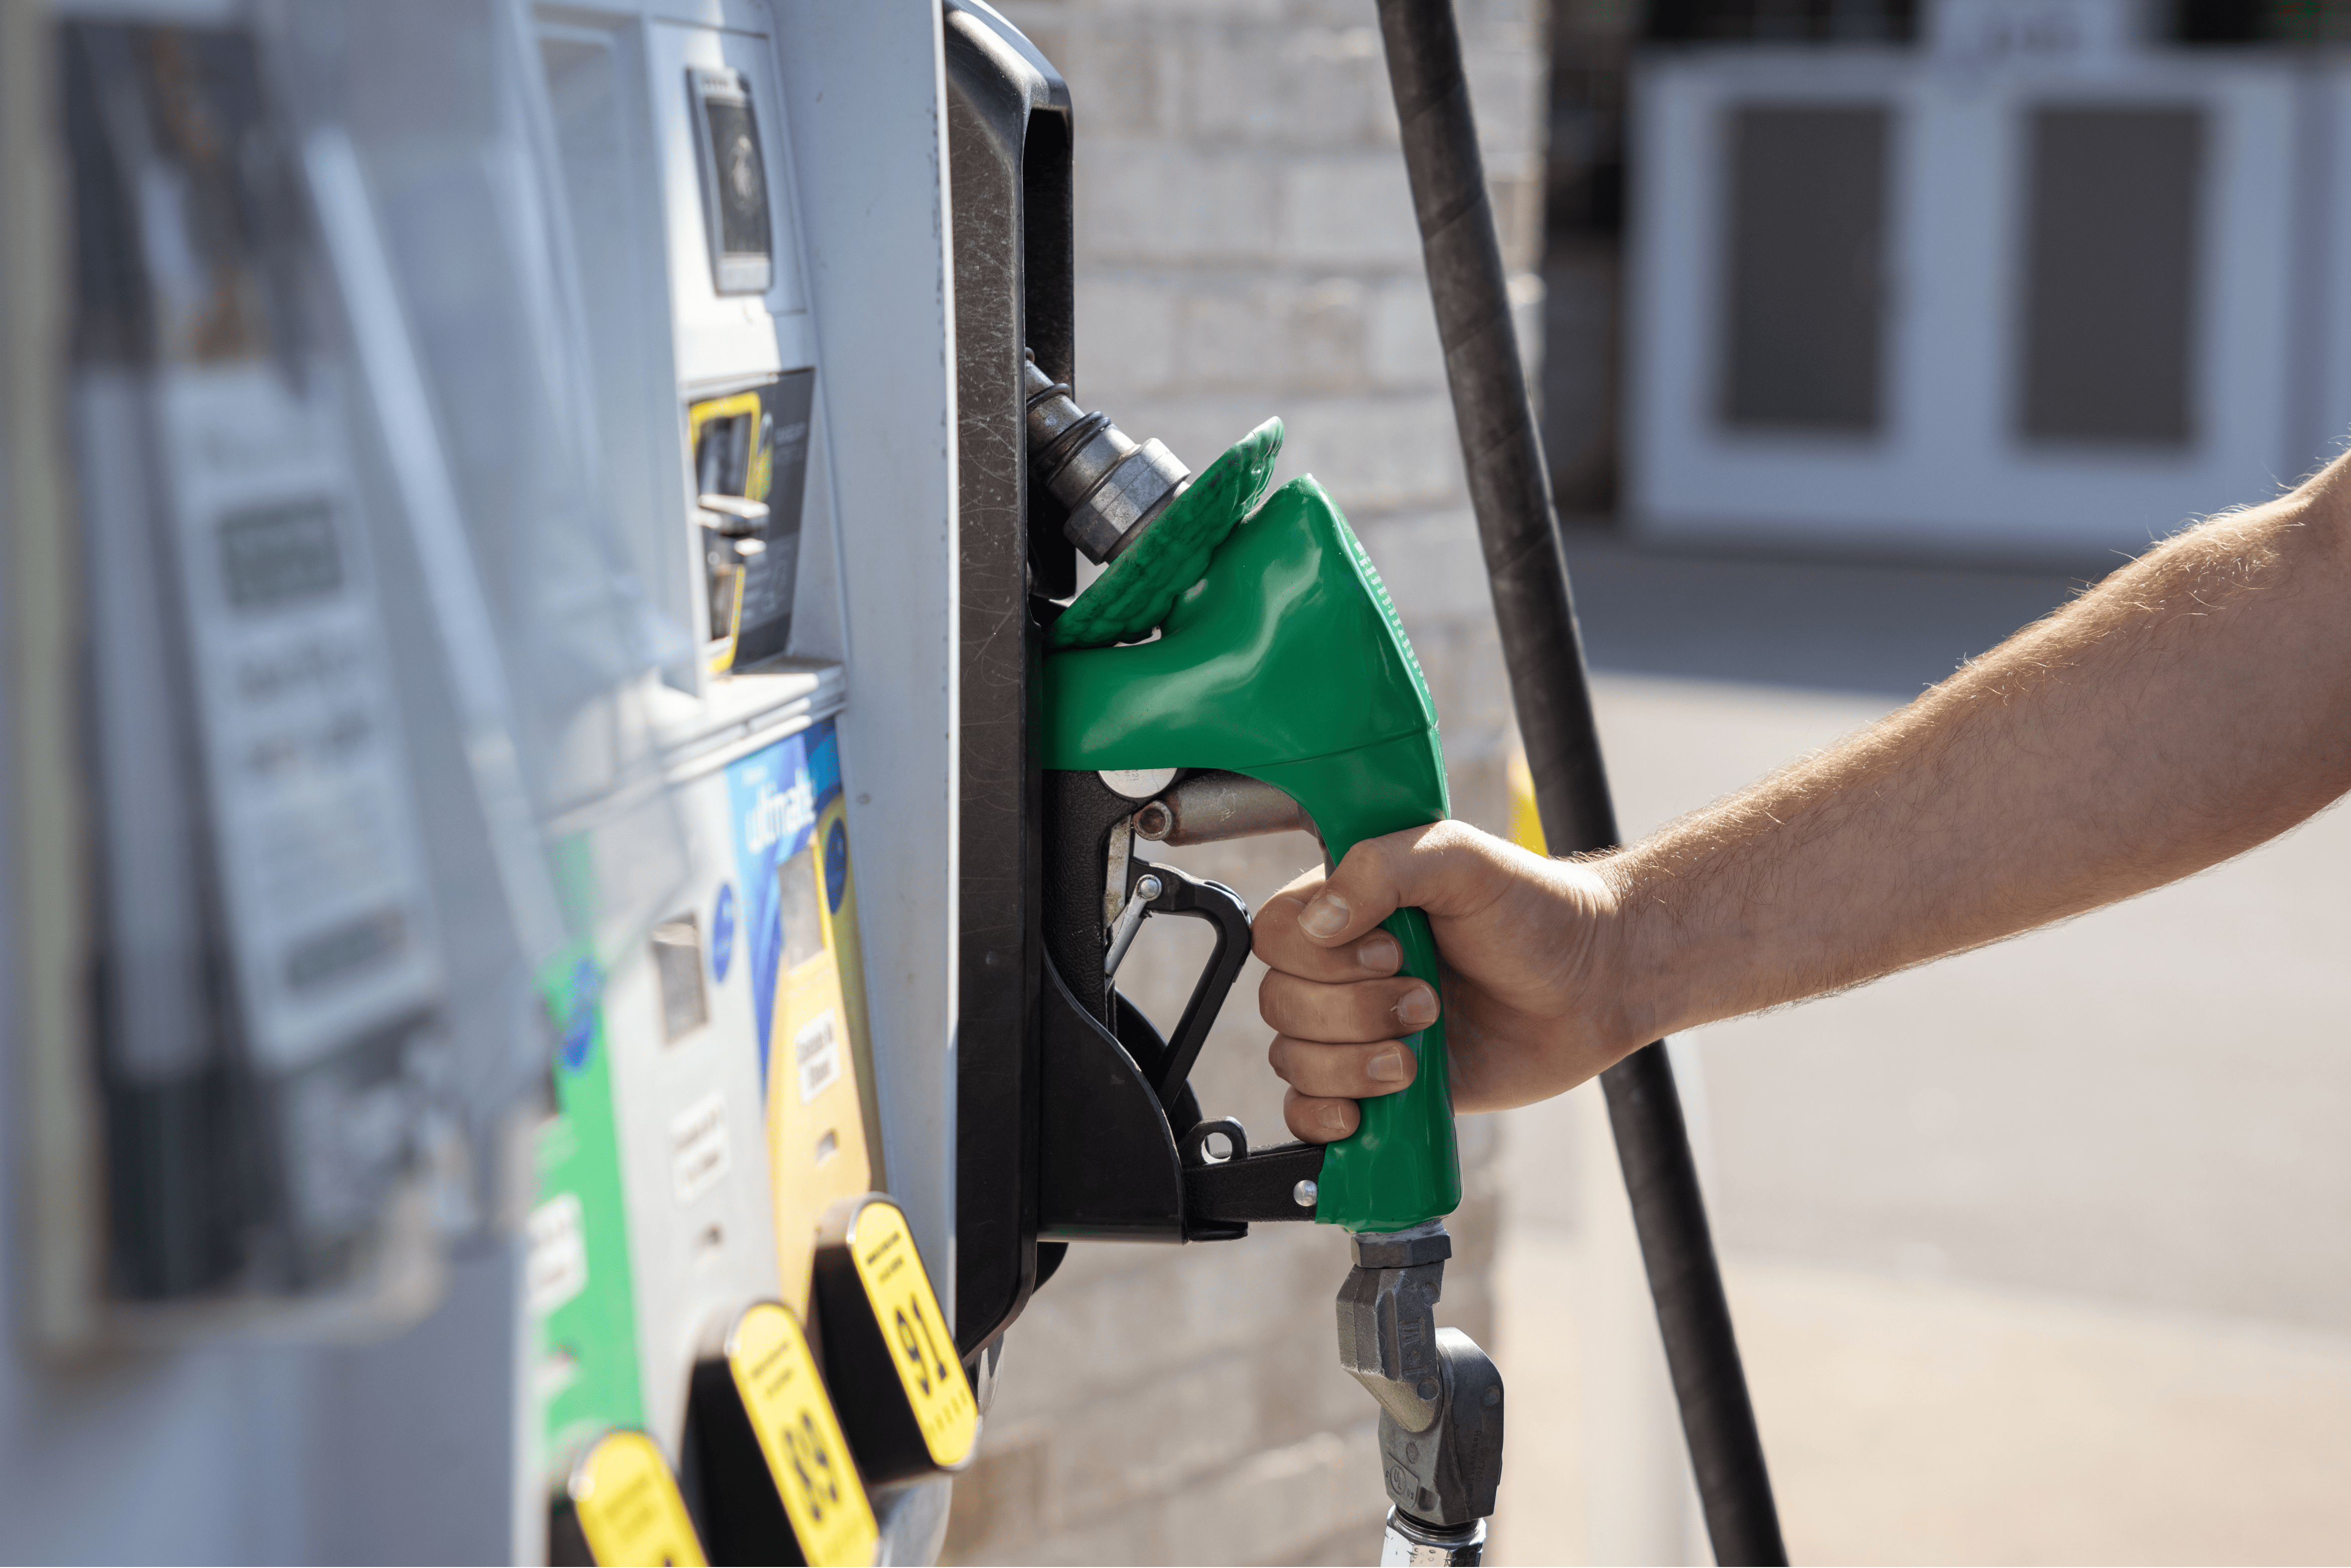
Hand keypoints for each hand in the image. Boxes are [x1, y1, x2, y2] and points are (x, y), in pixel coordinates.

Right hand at [1254, 820, 1643, 1142]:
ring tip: (1416, 1056)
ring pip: (1293, 1059)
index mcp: (1347, 906)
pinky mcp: (1375, 1085)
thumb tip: (1320, 920)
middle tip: (1427, 1001)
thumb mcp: (1459, 860)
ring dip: (1352, 1065)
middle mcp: (1341, 969)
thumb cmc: (1533, 913)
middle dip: (1354, 1012)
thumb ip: (1381, 867)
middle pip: (1281, 1002)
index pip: (1276, 934)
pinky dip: (1322, 1117)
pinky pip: (1308, 1111)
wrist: (1591, 987)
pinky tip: (1360, 1114)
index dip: (1322, 955)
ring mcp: (1355, 1030)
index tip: (1391, 952)